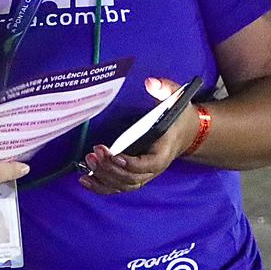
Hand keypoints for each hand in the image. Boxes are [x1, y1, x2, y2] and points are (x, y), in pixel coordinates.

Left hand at [80, 77, 198, 194]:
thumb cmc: (178, 117)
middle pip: (131, 178)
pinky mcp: (135, 177)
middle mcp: (154, 168)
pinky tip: (85, 180)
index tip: (114, 154)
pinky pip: (118, 187)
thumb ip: (165, 89)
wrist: (185, 133)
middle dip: (110, 168)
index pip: (148, 164)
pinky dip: (101, 186)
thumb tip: (150, 82)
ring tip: (87, 162)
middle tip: (94, 153)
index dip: (131, 164)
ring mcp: (144, 175)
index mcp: (164, 152)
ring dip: (103, 177)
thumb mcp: (176, 100)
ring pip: (123, 185)